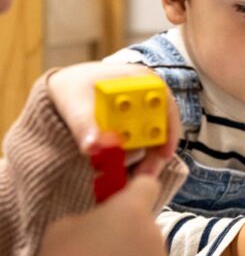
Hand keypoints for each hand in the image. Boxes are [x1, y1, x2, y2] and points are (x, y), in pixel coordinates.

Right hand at [36, 175, 168, 255]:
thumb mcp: (67, 226)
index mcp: (133, 208)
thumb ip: (93, 219)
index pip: (148, 186)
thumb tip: (100, 227)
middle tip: (102, 255)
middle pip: (146, 228)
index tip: (126, 202)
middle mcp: (154, 232)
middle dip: (130, 236)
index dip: (137, 192)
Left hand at [47, 62, 180, 176]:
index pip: (165, 104)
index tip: (164, 154)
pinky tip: (125, 171)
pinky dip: (135, 157)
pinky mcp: (136, 125)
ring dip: (145, 158)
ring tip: (132, 176)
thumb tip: (93, 147)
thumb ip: (84, 126)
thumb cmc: (72, 88)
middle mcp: (148, 93)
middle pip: (163, 126)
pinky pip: (143, 143)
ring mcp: (143, 110)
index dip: (170, 129)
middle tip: (145, 174)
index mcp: (141, 78)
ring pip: (155, 138)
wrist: (64, 89)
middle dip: (156, 152)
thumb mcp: (75, 105)